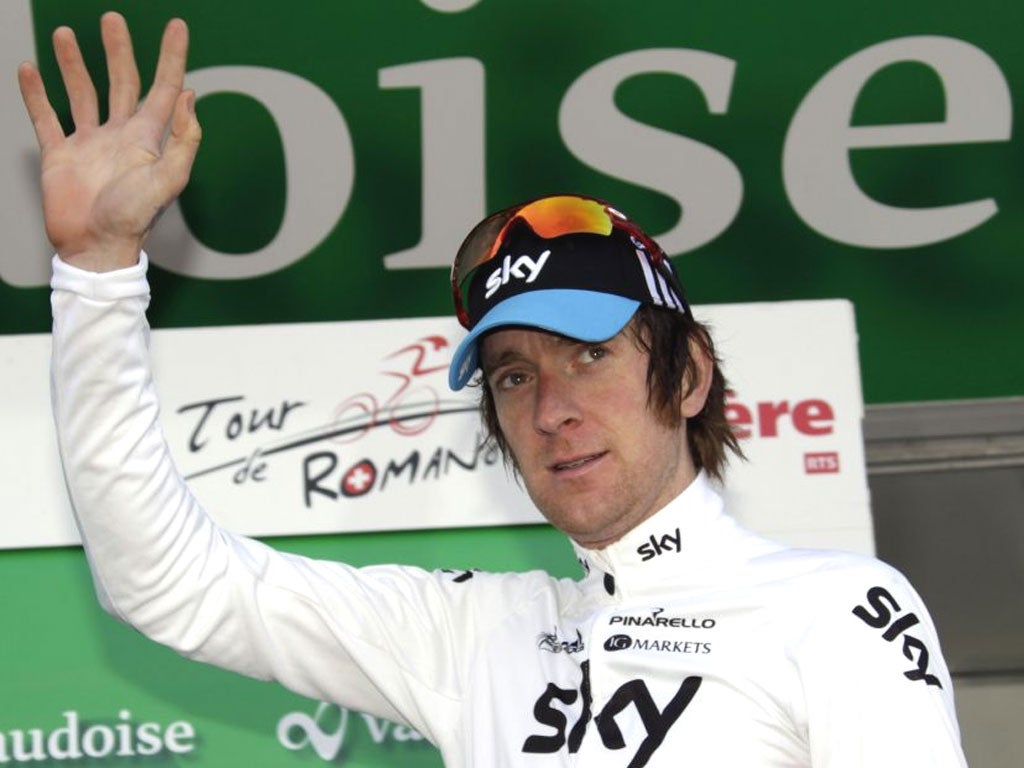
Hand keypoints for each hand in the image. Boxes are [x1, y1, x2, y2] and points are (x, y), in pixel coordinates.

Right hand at [17, 12, 200, 271]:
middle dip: (118, 50)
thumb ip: (183, 140)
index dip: (172, 57)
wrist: (95, 248)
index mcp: (149, 138)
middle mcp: (121, 136)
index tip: (177, 26)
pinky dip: (36, 93)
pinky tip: (29, 68)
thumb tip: (190, 96)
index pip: (165, 88)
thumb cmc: (134, 219)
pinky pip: (46, 117)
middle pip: (122, 82)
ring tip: (64, 33)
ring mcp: (89, 144)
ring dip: (74, 64)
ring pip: (82, 93)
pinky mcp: (60, 156)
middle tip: (113, 19)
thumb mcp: (168, 179)